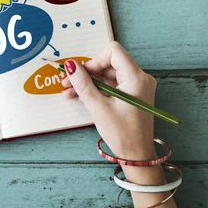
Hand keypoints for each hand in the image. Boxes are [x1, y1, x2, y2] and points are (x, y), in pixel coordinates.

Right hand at [62, 41, 156, 159]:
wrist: (137, 156)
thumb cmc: (122, 133)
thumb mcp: (98, 107)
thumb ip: (83, 84)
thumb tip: (71, 66)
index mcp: (136, 78)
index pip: (113, 52)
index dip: (94, 60)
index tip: (81, 74)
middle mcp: (139, 78)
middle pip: (109, 63)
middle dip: (87, 73)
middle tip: (67, 83)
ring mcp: (137, 87)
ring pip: (108, 75)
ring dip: (88, 82)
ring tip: (69, 92)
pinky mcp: (132, 95)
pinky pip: (112, 85)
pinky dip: (96, 89)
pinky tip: (80, 96)